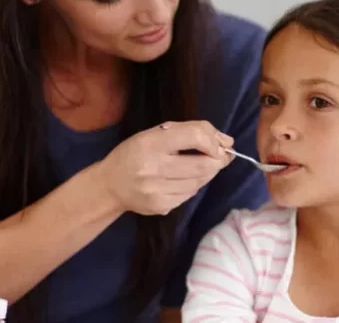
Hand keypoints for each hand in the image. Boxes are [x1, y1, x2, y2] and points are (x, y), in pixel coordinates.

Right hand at [92, 120, 234, 215]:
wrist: (110, 185)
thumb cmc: (135, 153)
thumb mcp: (155, 134)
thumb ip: (190, 132)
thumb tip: (228, 141)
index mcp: (151, 142)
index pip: (194, 137)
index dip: (213, 141)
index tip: (220, 144)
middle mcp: (153, 167)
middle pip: (203, 164)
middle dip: (218, 160)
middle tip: (220, 156)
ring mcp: (157, 190)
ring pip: (199, 181)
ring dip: (208, 173)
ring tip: (202, 166)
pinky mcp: (161, 206)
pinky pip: (189, 194)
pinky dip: (194, 186)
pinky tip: (185, 180)